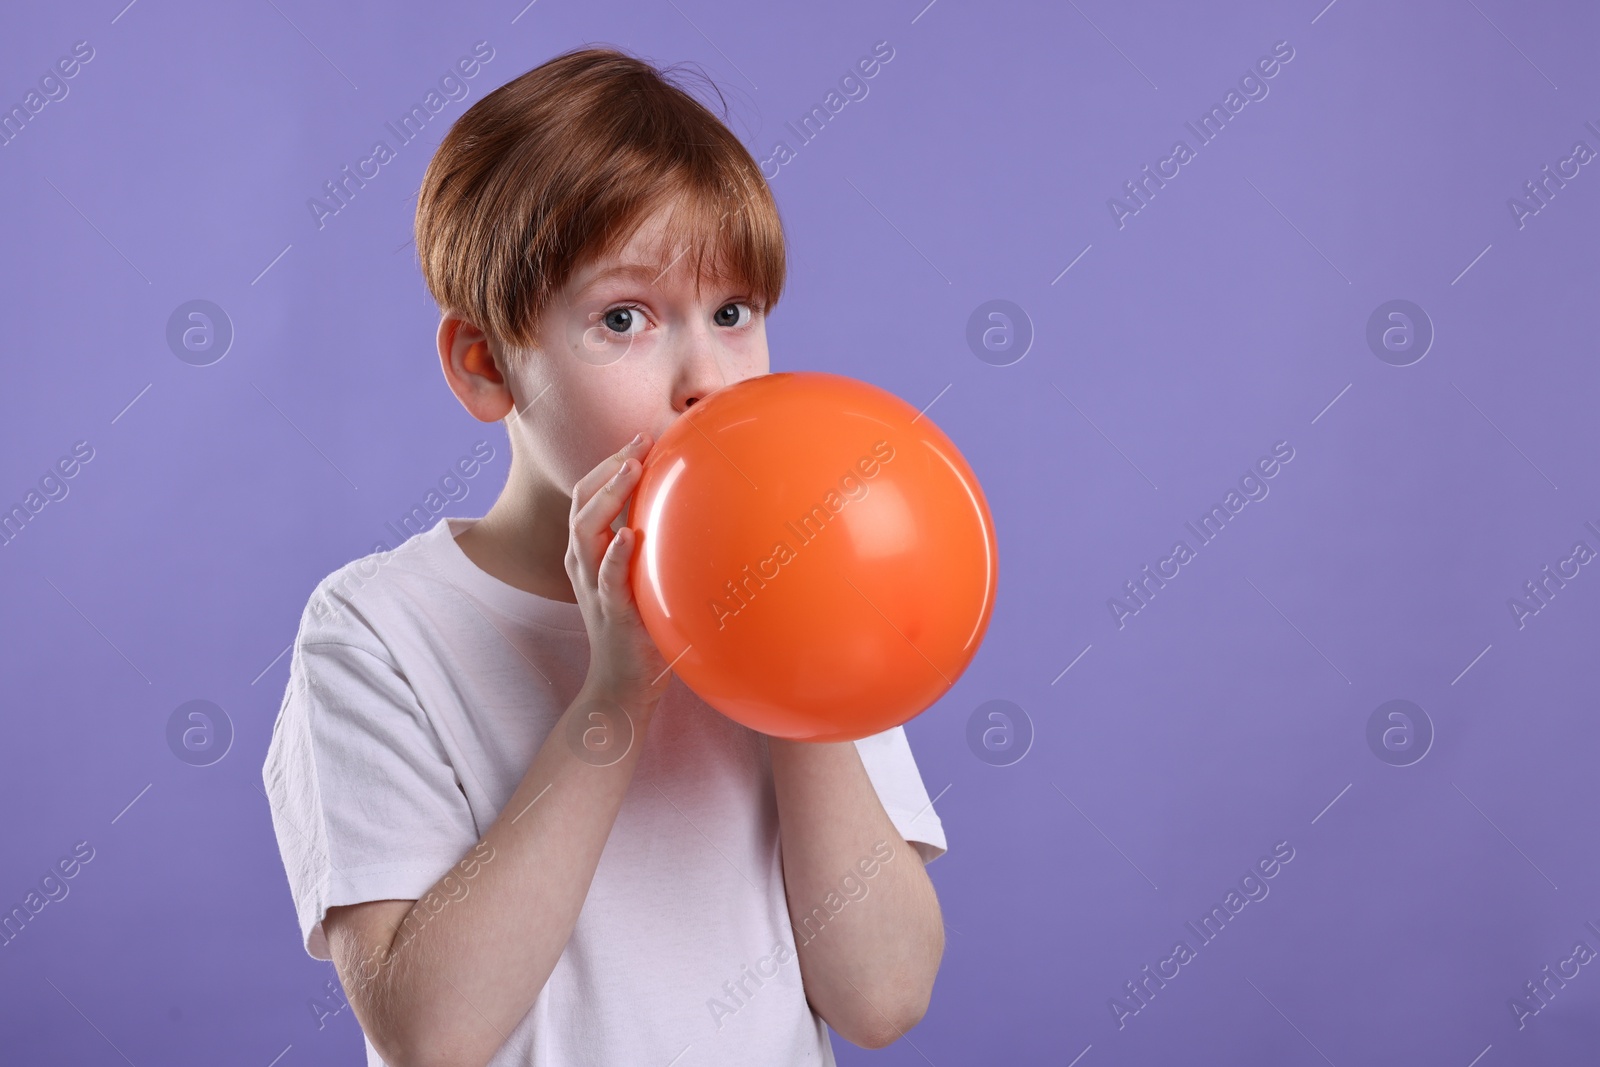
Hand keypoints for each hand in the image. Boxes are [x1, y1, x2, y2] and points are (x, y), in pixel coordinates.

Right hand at [566, 431, 671, 715]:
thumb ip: (652, 543)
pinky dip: (616, 554)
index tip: (639, 437)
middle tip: (638, 440)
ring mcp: (592, 585)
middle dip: (608, 466)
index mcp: (588, 551)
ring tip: (631, 468)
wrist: (624, 684)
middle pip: (582, 500)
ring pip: (585, 530)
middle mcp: (583, 562)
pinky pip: (607, 578)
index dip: (609, 462)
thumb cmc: (639, 626)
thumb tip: (689, 509)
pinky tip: (630, 535)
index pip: (588, 493)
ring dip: (608, 495)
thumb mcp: (642, 575)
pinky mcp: (611, 611)